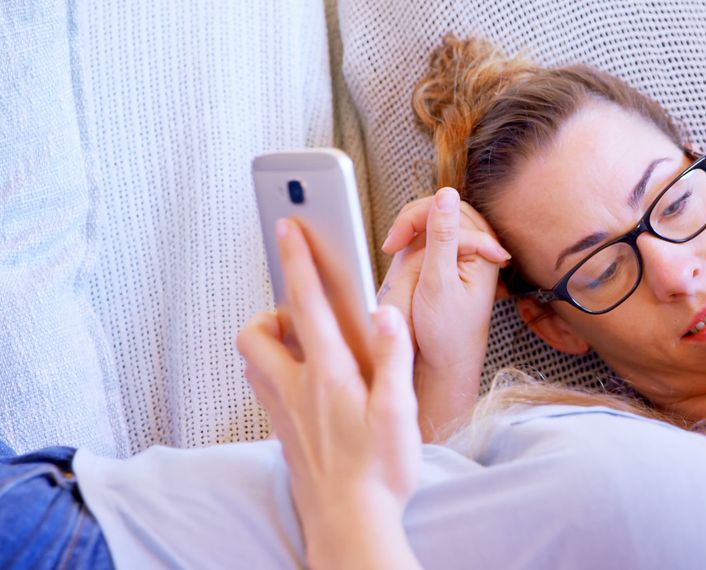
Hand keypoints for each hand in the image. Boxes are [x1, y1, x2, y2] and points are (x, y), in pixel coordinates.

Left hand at [237, 217, 420, 568]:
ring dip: (272, 340)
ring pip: (255, 360)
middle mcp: (296, 389)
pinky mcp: (283, 432)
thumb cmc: (380, 473)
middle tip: (306, 311)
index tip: (287, 225)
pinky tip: (309, 383)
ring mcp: (284, 412)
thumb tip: (385, 312)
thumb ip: (393, 358)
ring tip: (309, 344)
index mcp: (329, 376)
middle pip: (257, 331)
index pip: (307, 304)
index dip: (298, 260)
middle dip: (273, 308)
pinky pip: (265, 387)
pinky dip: (277, 371)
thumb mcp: (399, 413)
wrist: (350, 525)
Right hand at [376, 189, 509, 349]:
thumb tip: (446, 193)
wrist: (444, 364)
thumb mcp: (439, 282)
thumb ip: (442, 236)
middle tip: (391, 244)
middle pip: (445, 211)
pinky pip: (431, 237)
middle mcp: (479, 250)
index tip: (392, 243)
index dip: (419, 219)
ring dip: (412, 230)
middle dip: (415, 221)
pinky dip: (413, 241)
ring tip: (394, 248)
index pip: (452, 211)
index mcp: (485, 252)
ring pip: (436, 222)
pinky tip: (401, 255)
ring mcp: (464, 255)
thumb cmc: (445, 332)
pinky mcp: (450, 262)